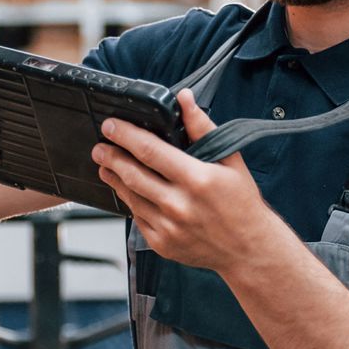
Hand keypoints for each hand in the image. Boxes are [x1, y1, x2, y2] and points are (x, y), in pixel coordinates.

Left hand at [93, 89, 279, 273]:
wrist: (248, 249)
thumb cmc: (241, 203)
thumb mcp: (230, 160)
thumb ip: (203, 128)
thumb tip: (184, 99)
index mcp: (197, 179)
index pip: (150, 151)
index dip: (126, 135)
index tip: (111, 126)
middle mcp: (179, 204)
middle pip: (132, 174)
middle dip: (111, 156)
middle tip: (100, 146)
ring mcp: (168, 227)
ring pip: (130, 196)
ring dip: (114, 178)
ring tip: (106, 165)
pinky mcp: (162, 243)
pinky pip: (137, 217)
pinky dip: (131, 201)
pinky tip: (128, 190)